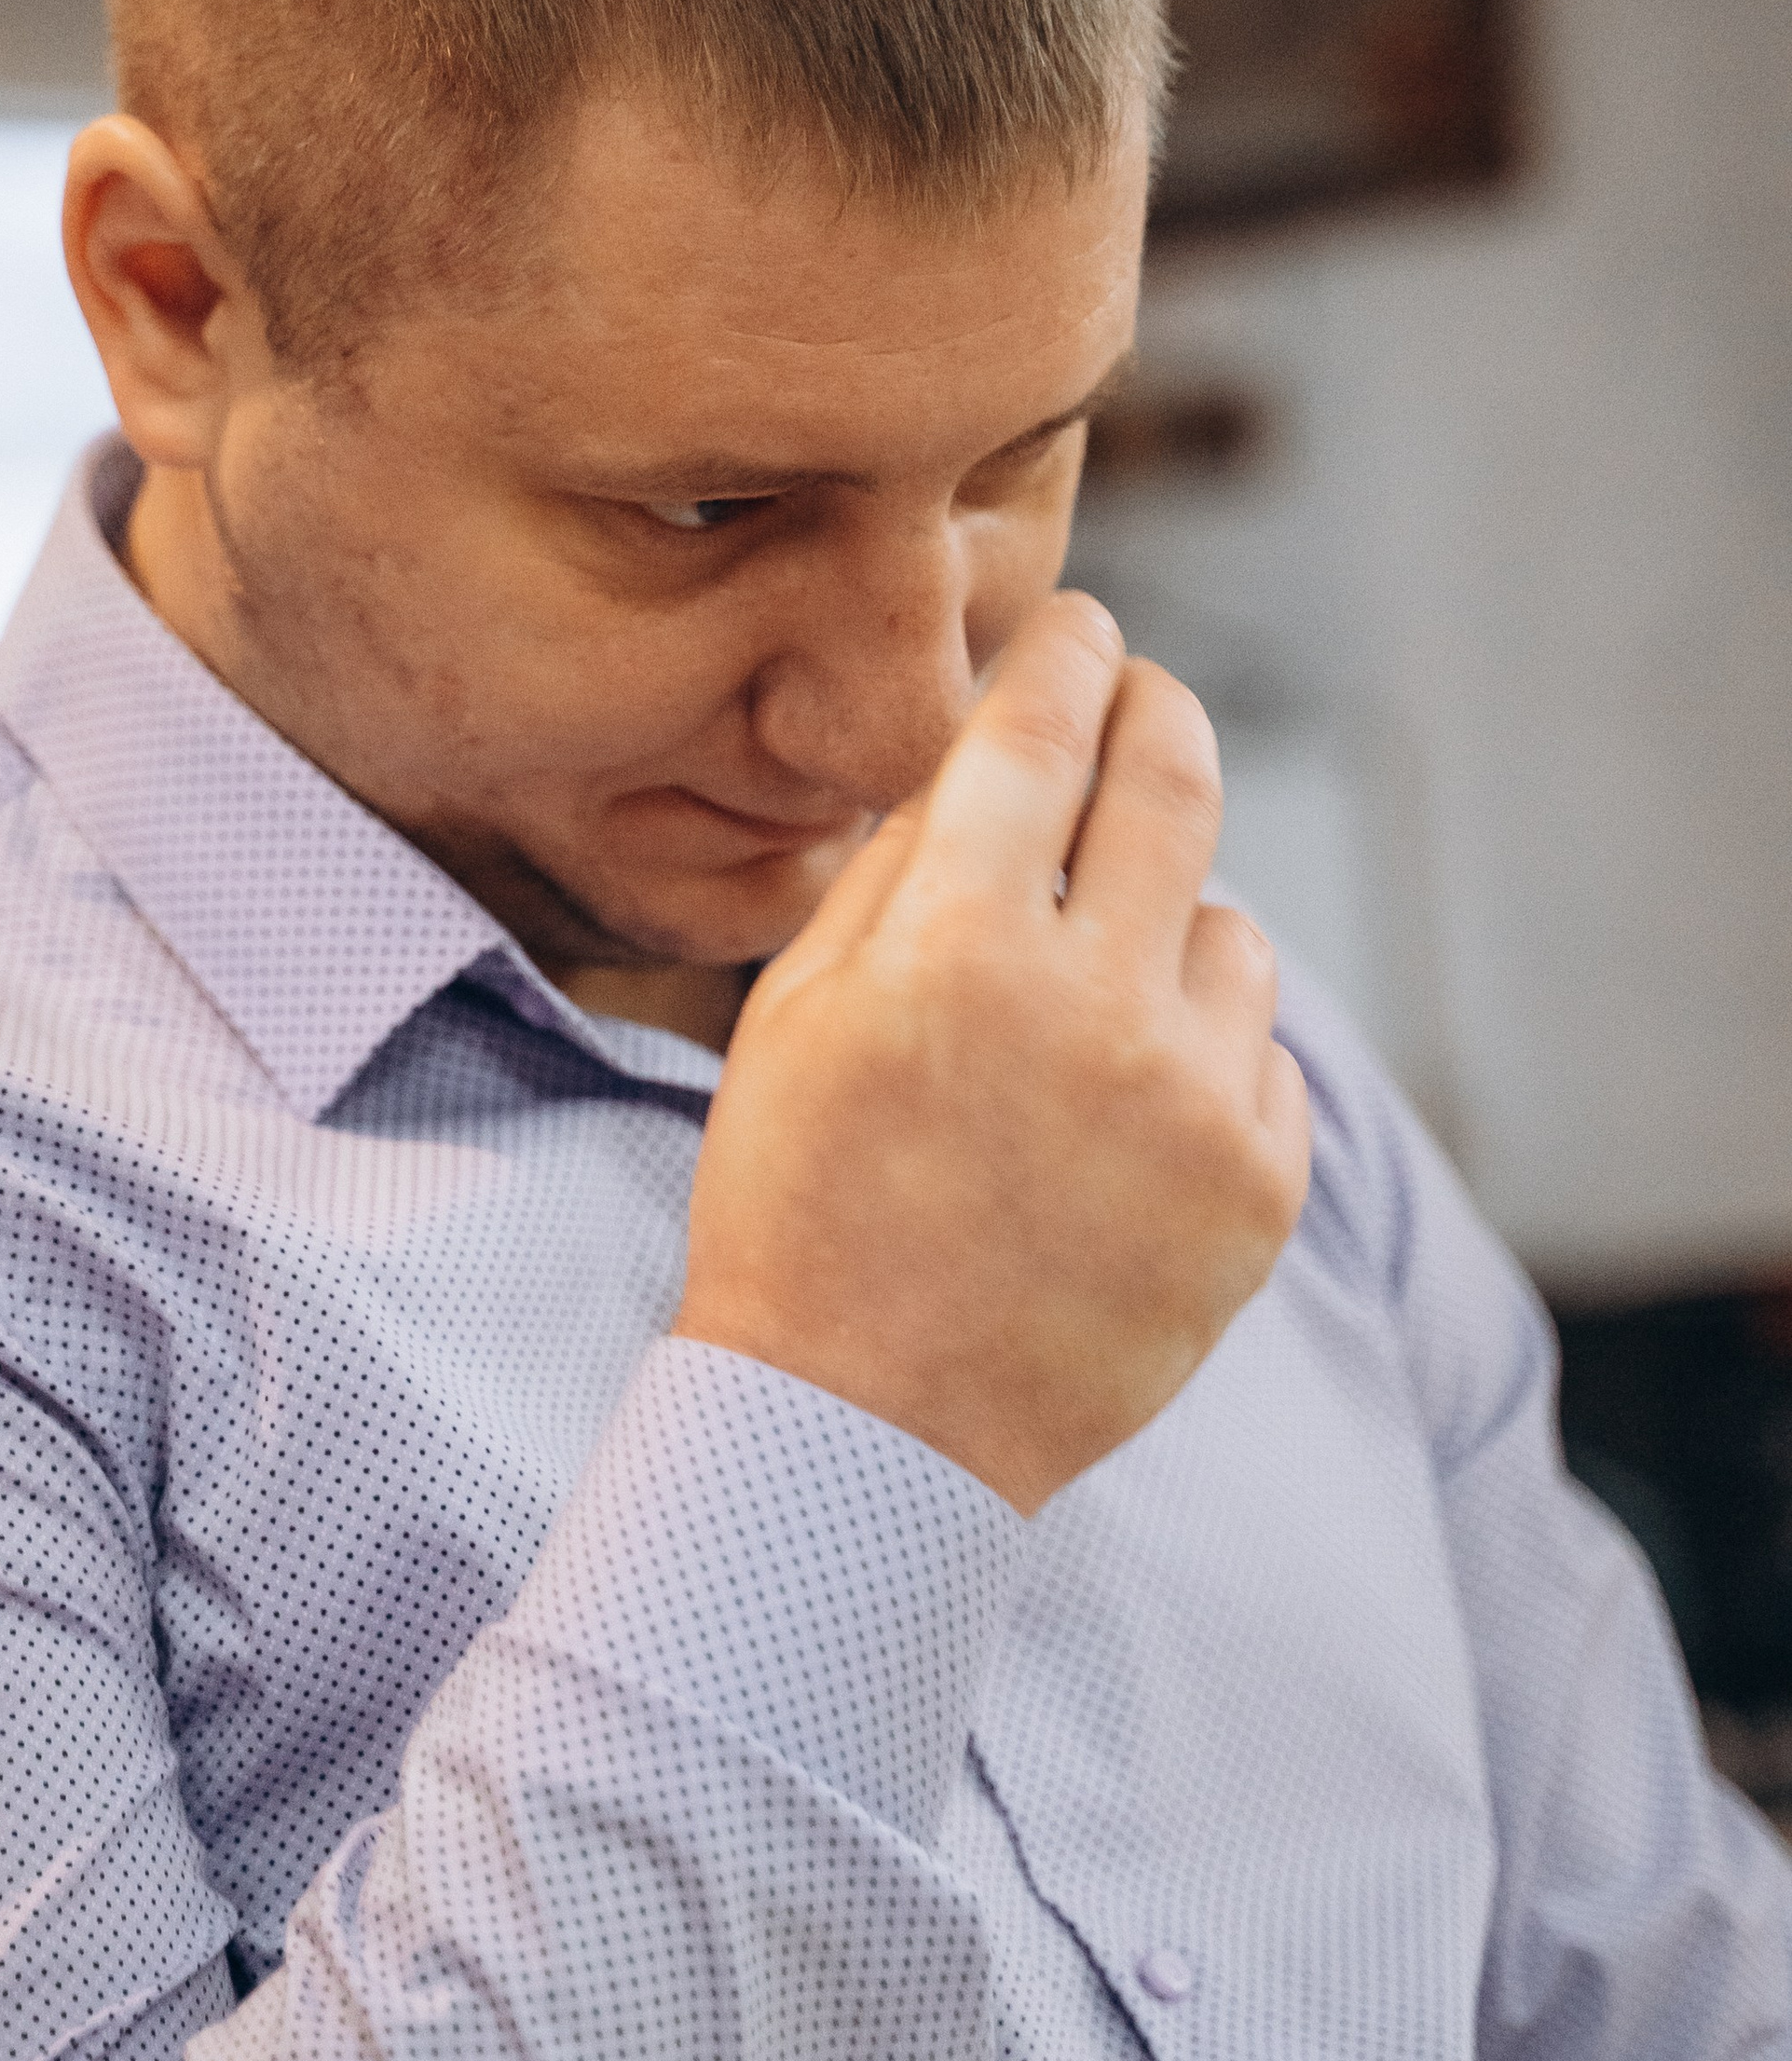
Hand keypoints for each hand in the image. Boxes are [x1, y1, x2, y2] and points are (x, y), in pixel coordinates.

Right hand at [675, 593, 1308, 1512]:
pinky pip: (1263, 1058)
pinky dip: (1204, 1058)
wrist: (864, 1432)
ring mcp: (1194, 1103)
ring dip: (1173, 926)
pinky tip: (1123, 1118)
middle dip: (1157, 713)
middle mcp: (1095, 1007)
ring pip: (1230, 928)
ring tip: (1096, 999)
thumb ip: (899, 870)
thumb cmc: (798, 1211)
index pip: (1042, 731)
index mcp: (958, 949)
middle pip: (1175, 781)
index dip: (1068, 654)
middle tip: (1143, 698)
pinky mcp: (1259, 1190)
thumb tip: (990, 759)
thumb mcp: (796, 1017)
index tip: (1082, 628)